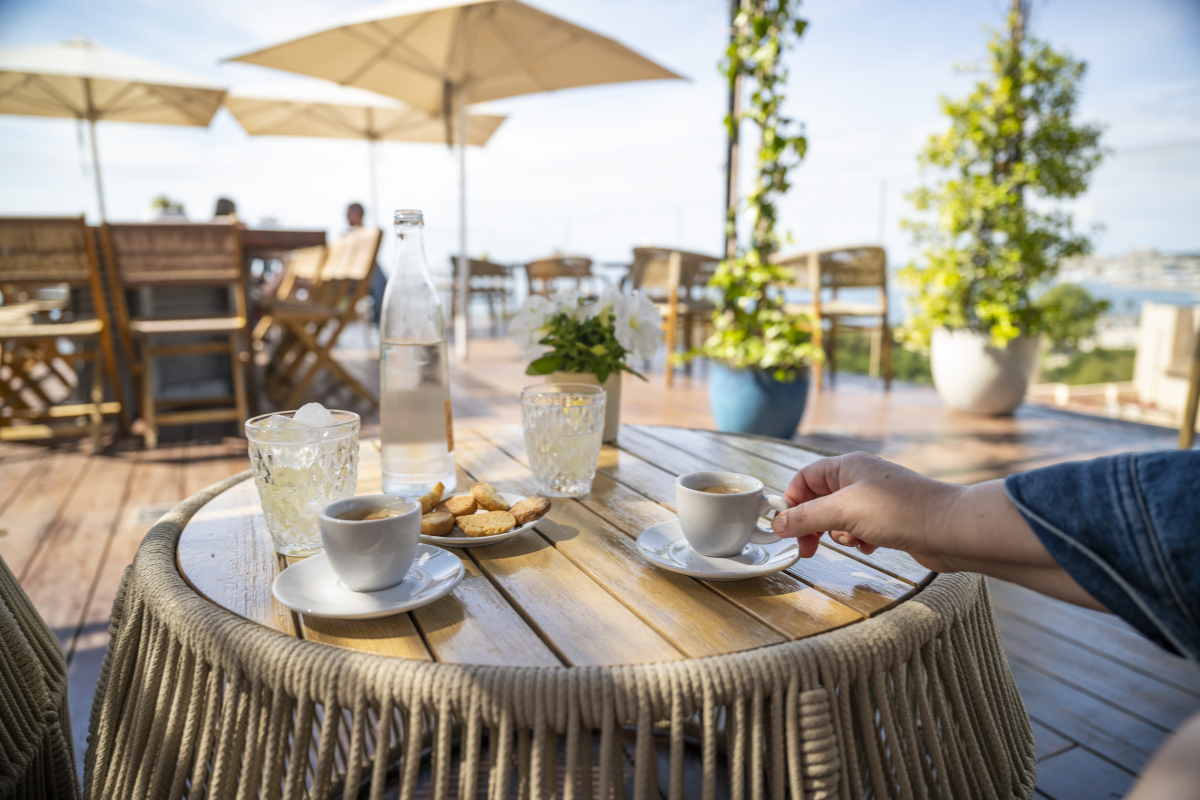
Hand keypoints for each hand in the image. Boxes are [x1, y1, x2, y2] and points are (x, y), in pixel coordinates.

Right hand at [772, 452, 960, 571]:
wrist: (949, 529)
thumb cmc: (900, 511)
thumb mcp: (843, 512)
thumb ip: (806, 517)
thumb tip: (777, 523)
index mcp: (847, 465)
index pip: (805, 478)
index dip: (791, 501)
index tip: (785, 526)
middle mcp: (860, 478)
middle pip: (819, 500)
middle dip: (812, 524)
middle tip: (808, 546)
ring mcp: (874, 499)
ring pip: (838, 518)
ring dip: (838, 534)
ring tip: (852, 540)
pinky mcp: (888, 519)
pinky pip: (859, 529)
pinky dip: (858, 540)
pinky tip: (870, 545)